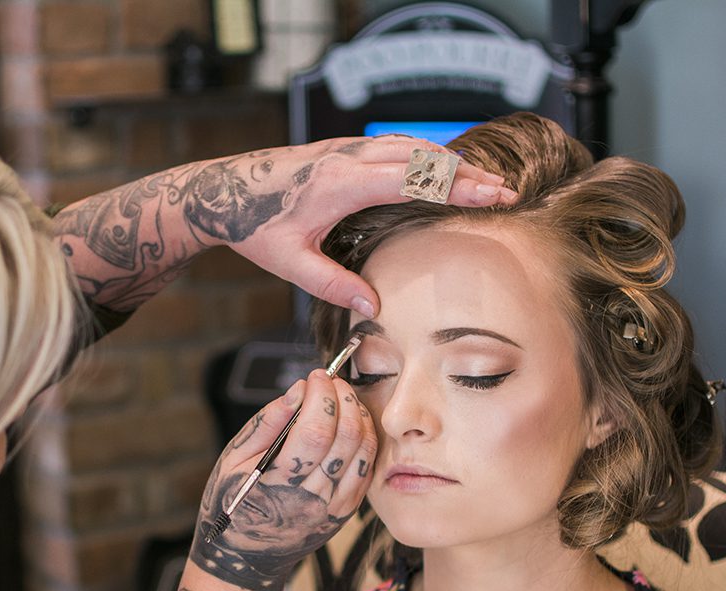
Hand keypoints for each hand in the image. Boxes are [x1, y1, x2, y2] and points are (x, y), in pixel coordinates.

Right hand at [147, 368, 376, 590]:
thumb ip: (267, 423)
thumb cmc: (232, 503)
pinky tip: (356, 424)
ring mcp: (331, 510)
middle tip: (334, 381)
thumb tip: (299, 390)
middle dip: (344, 400)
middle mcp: (309, 500)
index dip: (321, 397)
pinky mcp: (344, 514)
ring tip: (346, 398)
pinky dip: (366, 442)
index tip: (316, 377)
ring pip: (362, 454)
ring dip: (360, 417)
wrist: (245, 559)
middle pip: (344, 440)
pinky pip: (366, 472)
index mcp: (275, 484)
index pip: (314, 432)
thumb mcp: (233, 460)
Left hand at [201, 136, 517, 316]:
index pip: (414, 179)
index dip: (457, 186)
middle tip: (506, 192)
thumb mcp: (289, 264)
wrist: (219, 191)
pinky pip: (393, 146)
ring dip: (448, 162)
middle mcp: (348, 157)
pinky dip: (424, 155)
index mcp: (341, 183)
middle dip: (467, 174)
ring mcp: (345, 149)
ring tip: (484, 182)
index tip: (493, 195)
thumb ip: (332, 285)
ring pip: (410, 147)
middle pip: (423, 158)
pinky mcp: (340, 149)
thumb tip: (373, 308)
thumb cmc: (252, 226)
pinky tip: (441, 168)